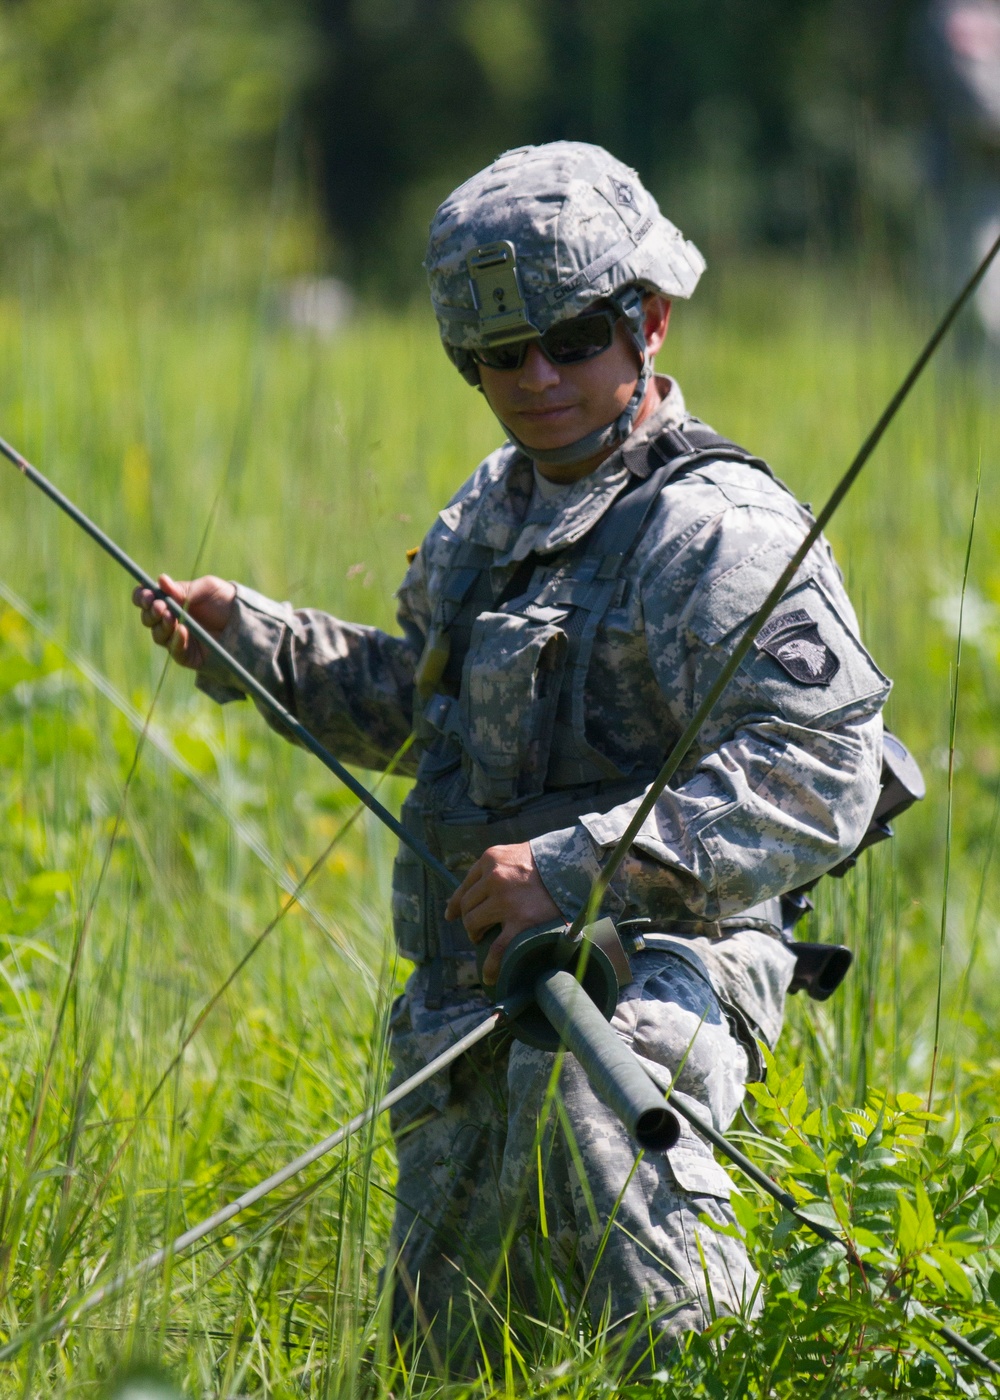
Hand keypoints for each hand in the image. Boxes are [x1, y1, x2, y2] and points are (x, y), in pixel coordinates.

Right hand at [132, 573, 235, 668]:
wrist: (247, 621)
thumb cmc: (226, 600)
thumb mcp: (208, 588)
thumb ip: (185, 588)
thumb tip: (161, 580)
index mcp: (171, 601)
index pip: (146, 600)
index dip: (142, 597)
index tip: (146, 593)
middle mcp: (170, 621)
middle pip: (148, 619)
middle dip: (150, 612)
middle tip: (160, 606)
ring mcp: (178, 639)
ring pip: (159, 635)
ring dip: (162, 625)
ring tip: (172, 616)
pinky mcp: (188, 656)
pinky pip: (176, 651)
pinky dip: (177, 640)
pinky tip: (182, 630)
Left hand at [445, 841, 562, 985]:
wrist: (575, 866)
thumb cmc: (547, 861)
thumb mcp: (516, 854)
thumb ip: (498, 866)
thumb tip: (481, 889)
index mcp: (491, 859)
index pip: (466, 885)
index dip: (456, 903)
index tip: (451, 915)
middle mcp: (494, 878)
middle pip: (468, 905)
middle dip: (469, 920)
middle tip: (477, 929)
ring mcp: (506, 901)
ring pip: (474, 923)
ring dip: (474, 934)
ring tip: (481, 940)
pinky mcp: (522, 921)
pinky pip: (497, 949)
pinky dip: (491, 965)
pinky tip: (489, 975)